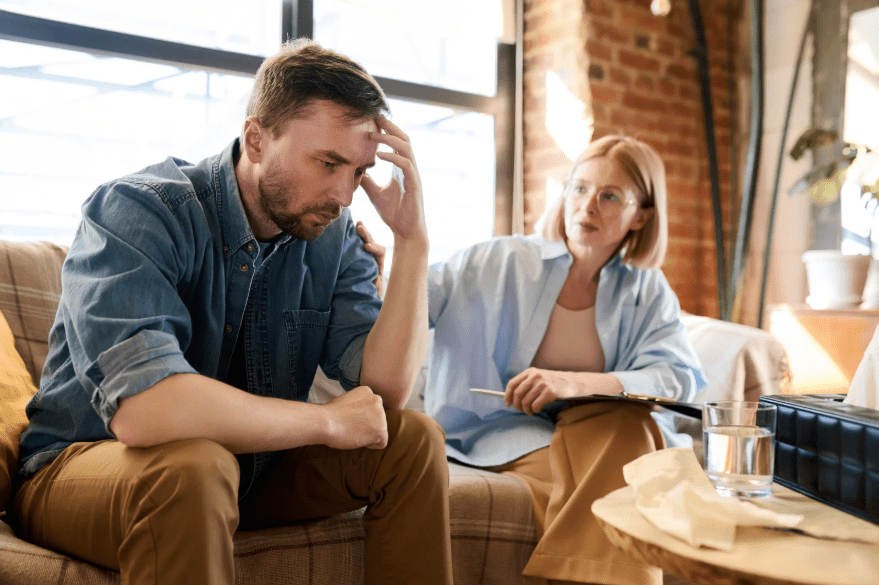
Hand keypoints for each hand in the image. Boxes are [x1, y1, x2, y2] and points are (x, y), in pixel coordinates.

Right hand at [321, 386, 387, 448]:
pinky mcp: (381, 430)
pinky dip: (371, 445)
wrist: (325, 422)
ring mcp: (381, 415)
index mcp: (368, 391)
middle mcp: (377, 400)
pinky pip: (382, 443)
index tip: (349, 420)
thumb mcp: (346, 401)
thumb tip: (363, 416)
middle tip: (350, 427)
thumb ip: (358, 405)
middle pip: (378, 419)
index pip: (371, 408)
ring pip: (380, 430)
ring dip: (368, 435)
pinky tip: (358, 439)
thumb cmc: (330, 415)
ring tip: (353, 431)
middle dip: (367, 425)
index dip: (361, 418)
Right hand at [356, 221, 385, 298]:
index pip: (380, 251)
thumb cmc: (371, 290)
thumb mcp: (375, 290)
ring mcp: (364, 253)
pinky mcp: (356, 253)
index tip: (366, 246)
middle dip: (366, 235)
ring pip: (364, 239)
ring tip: (357, 223)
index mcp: (379, 263)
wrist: (364, 293)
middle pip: (372, 241)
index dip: (374, 247)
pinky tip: (350, 226)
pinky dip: (354, 234)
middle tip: (360, 229)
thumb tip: (374, 281)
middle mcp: (373, 256)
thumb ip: (376, 286)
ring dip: (361, 231)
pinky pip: (356, 242)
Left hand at [360, 117, 426, 244]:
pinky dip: (393, 157)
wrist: (406, 232)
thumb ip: (368, 181)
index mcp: (401, 169)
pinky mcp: (414, 185)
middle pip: (404, 139)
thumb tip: (355, 170)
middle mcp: (409, 169)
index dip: (387, 130)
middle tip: (376, 116)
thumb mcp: (375, 193)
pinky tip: (379, 155)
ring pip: (406, 148)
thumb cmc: (394, 214)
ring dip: (390, 138)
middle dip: (390, 126)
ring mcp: (413, 176)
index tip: (373, 120)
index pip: (397, 143)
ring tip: (373, 133)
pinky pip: (405, 165)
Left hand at [505, 367, 575, 414]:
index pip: (512, 383)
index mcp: (530, 372)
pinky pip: (535, 405)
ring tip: (530, 411)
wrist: (570, 383)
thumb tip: (511, 397)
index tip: (507, 403)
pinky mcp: (550, 392)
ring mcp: (543, 384)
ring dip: (526, 410)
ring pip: (526, 401)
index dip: (507, 395)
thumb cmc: (551, 383)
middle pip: (518, 394)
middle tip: (520, 410)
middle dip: (516, 405)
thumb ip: (525, 384)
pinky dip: (535, 410)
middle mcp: (535, 376)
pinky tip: (537, 409)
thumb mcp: (537, 378)